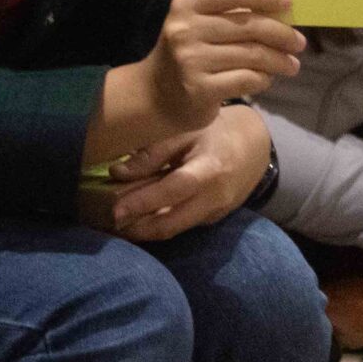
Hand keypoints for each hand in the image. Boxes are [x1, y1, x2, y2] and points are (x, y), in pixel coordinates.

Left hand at [105, 103, 271, 243]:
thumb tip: (116, 172)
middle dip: (138, 229)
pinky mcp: (213, 219)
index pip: (173, 191)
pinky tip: (138, 220)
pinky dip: (160, 225)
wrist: (255, 146)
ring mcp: (216, 212)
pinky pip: (183, 226)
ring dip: (145, 231)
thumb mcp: (185, 131)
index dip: (143, 203)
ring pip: (176, 229)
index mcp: (209, 169)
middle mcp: (215, 197)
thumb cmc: (214, 131)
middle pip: (173, 222)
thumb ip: (153, 152)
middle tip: (107, 226)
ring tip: (116, 226)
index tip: (115, 211)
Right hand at [141, 0, 303, 132]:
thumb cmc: (187, 54)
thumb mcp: (198, 26)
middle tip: (299, 43)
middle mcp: (185, 30)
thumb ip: (230, 15)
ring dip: (279, 60)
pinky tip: (266, 79)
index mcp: (186, 6)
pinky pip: (247, 79)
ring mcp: (191, 60)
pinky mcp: (200, 88)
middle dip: (282, 34)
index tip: (289, 1)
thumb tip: (280, 10)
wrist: (155, 95)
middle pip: (249, 25)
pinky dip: (263, 79)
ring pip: (252, 55)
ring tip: (291, 65)